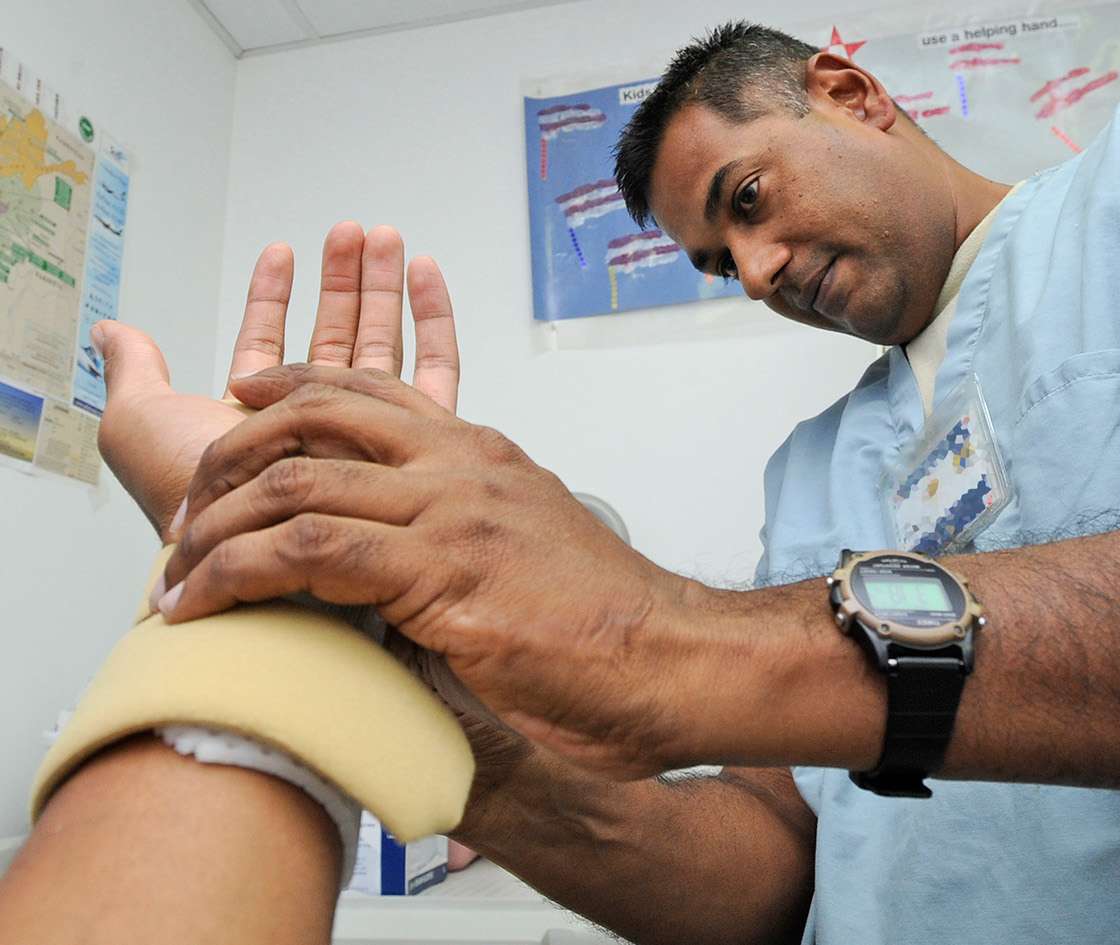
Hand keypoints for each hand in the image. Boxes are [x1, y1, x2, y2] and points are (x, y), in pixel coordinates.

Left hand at [96, 223, 459, 537]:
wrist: (259, 572)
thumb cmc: (195, 511)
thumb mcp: (143, 430)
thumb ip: (135, 377)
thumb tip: (113, 331)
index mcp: (260, 428)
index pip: (271, 351)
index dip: (274, 297)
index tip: (283, 251)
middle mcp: (317, 434)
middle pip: (335, 341)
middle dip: (343, 281)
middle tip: (354, 231)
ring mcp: (372, 443)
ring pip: (382, 349)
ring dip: (383, 288)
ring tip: (387, 237)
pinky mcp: (422, 451)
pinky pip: (436, 374)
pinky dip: (434, 319)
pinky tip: (429, 275)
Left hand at [158, 366, 702, 780]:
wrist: (670, 659)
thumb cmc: (606, 625)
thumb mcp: (529, 554)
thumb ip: (462, 541)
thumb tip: (399, 576)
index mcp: (484, 455)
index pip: (368, 390)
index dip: (287, 388)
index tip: (238, 402)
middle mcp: (462, 466)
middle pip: (314, 418)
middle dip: (228, 456)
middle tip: (187, 513)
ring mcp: (452, 512)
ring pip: (296, 485)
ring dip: (215, 530)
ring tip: (177, 577)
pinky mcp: (442, 572)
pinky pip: (312, 554)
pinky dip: (239, 577)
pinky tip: (206, 606)